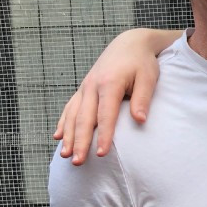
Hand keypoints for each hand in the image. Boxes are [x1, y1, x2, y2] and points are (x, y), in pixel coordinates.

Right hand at [53, 29, 169, 164]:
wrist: (129, 44)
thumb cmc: (142, 63)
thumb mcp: (149, 78)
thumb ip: (143, 99)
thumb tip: (140, 120)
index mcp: (109, 84)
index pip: (105, 115)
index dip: (104, 135)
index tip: (101, 154)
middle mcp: (92, 86)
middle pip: (84, 118)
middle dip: (80, 141)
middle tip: (77, 162)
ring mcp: (85, 87)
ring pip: (73, 115)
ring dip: (68, 136)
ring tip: (65, 155)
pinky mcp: (83, 89)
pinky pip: (70, 108)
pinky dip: (63, 123)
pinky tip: (58, 136)